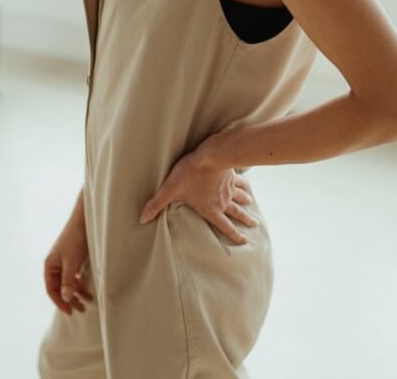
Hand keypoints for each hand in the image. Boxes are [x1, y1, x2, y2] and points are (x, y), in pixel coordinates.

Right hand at [43, 213, 93, 314]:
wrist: (84, 220)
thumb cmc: (75, 240)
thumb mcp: (71, 263)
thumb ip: (67, 281)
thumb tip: (65, 298)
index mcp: (50, 265)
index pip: (51, 290)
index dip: (60, 302)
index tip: (70, 311)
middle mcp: (55, 264)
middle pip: (60, 287)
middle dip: (70, 299)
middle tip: (80, 310)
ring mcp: (64, 261)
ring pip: (69, 282)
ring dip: (77, 293)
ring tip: (88, 302)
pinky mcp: (73, 258)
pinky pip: (75, 276)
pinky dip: (81, 284)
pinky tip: (88, 290)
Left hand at [139, 147, 258, 244]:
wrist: (210, 155)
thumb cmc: (189, 173)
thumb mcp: (170, 189)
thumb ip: (157, 205)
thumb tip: (143, 218)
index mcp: (210, 208)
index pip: (223, 226)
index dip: (233, 235)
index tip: (243, 241)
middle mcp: (223, 201)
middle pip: (236, 213)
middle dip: (244, 220)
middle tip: (253, 226)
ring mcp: (229, 187)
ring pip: (240, 197)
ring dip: (246, 203)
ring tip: (251, 205)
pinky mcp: (231, 174)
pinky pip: (240, 181)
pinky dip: (245, 185)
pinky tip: (248, 185)